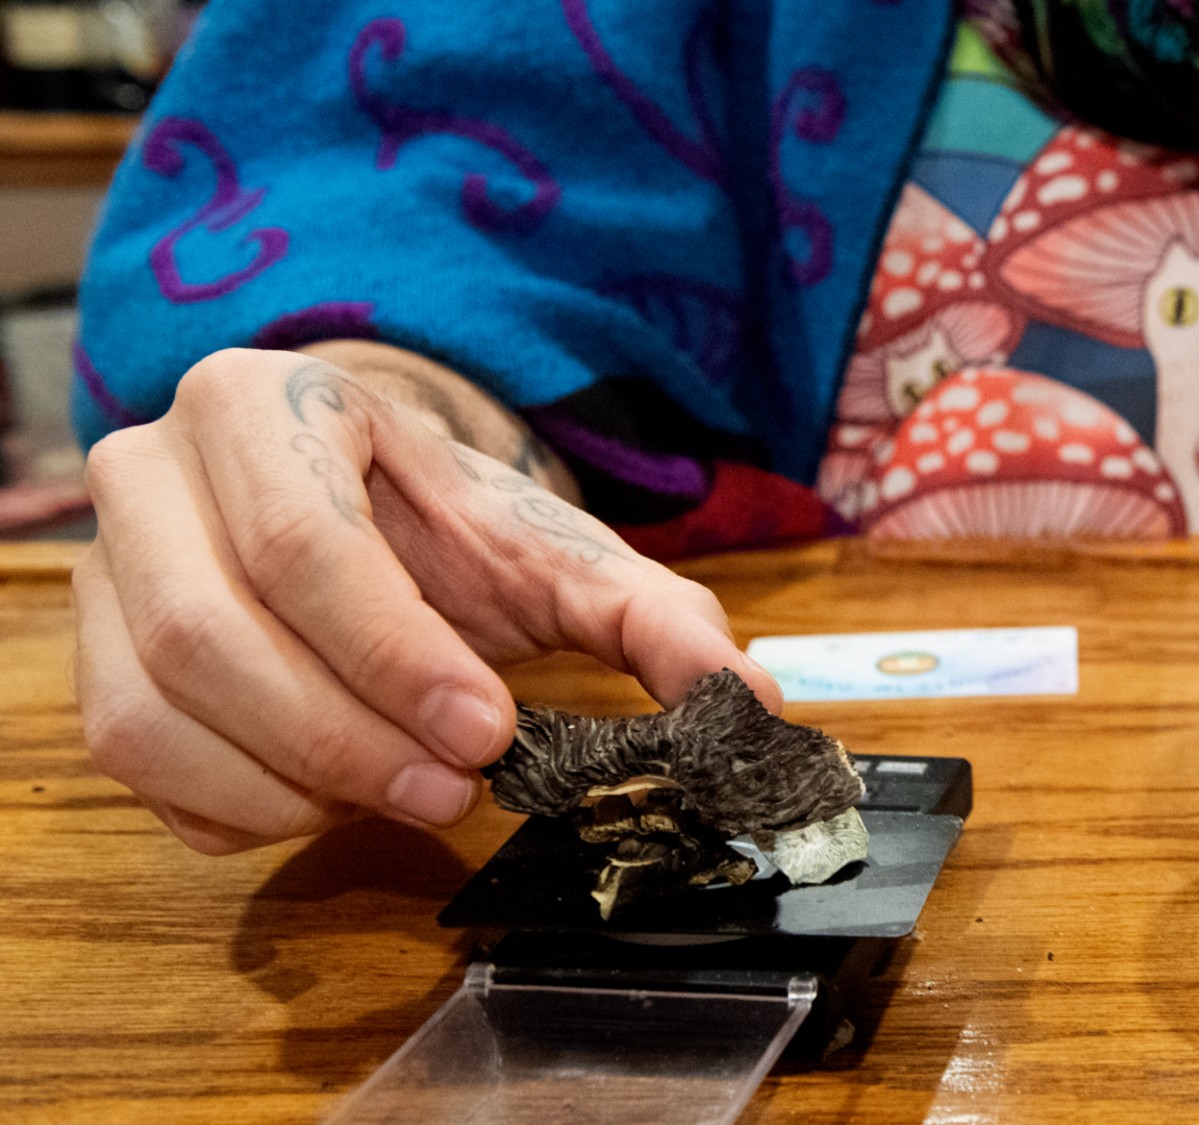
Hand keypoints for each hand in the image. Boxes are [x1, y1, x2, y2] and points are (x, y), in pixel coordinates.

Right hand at [73, 348, 778, 853]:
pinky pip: (138, 768)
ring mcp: (104, 568)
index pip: (300, 540)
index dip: (389, 651)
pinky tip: (335, 794)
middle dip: (346, 737)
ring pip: (152, 714)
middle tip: (455, 789)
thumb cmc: (455, 523)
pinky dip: (243, 808)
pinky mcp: (93, 658)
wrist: (365, 497)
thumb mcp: (559, 550)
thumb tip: (751, 704)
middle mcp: (153, 471)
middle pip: (210, 634)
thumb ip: (657, 617)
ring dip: (292, 784)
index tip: (485, 730)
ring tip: (408, 794)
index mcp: (265, 406)